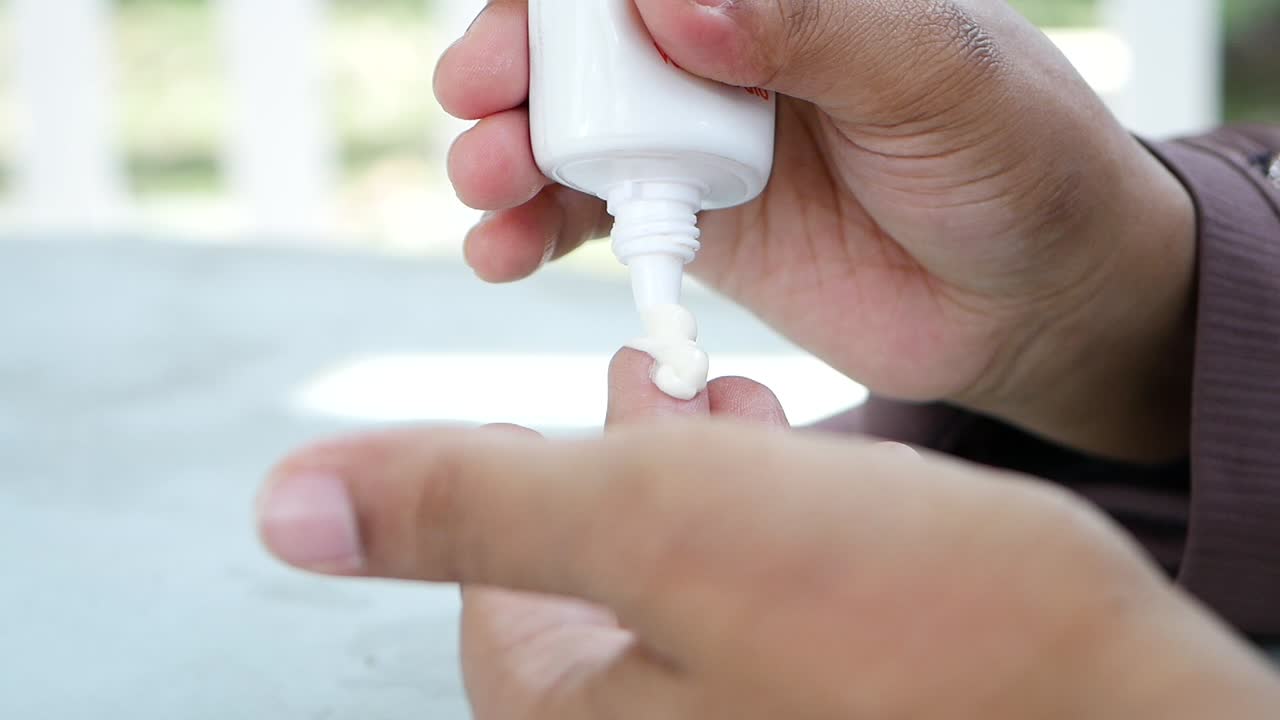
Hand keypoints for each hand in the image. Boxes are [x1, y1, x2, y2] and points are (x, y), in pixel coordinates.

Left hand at [256, 361, 1278, 718]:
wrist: (1111, 703)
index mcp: (581, 718)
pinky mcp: (825, 702)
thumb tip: (295, 502)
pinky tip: (811, 479)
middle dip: (622, 468)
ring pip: (686, 586)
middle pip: (594, 582)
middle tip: (658, 390)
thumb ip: (468, 504)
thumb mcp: (655, 521)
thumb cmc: (898, 627)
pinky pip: (765, 612)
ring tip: (734, 412)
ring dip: (702, 485)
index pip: (494, 583)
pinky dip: (772, 531)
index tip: (569, 399)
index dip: (522, 470)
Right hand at [436, 0, 1196, 461]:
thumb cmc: (1015, 161)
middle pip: (585, 38)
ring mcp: (700, 136)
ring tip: (489, 182)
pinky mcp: (691, 223)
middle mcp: (727, 48)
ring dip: (507, 148)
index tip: (533, 14)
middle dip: (515, 57)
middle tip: (483, 94)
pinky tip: (504, 251)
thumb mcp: (936, 76)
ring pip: (569, 125)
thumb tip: (671, 0)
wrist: (1033, 302)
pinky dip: (533, 232)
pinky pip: (588, 216)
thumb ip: (815, 28)